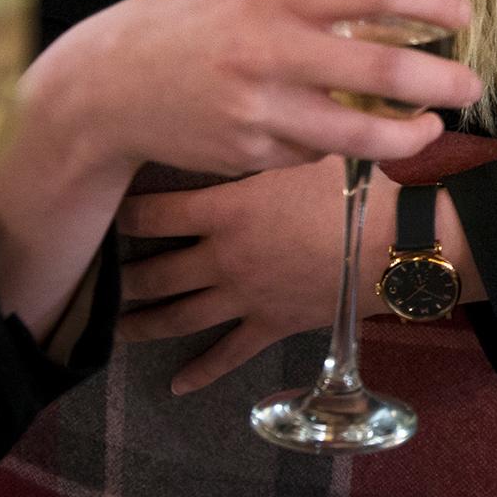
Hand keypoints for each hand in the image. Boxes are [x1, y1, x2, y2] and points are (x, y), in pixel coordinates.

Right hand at [32, 0, 479, 180]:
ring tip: (431, 129)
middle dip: (442, 83)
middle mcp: (270, 49)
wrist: (104, 86)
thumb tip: (399, 16)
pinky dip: (334, 145)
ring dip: (409, 136)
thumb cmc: (193, 26)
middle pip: (384, 70)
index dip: (433, 0)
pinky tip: (331, 132)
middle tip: (471, 85)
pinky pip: (315, 153)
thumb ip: (316, 4)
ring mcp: (259, 108)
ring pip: (360, 132)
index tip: (463, 14)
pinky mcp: (250, 153)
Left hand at [114, 160, 378, 394]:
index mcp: (226, 212)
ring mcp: (244, 297)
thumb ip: (274, 140)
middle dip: (123, 275)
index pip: (154, 213)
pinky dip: (200, 372)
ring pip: (179, 317)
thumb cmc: (357, 189)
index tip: (106, 210)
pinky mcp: (270, 325)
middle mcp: (223, 258)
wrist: (396, 243)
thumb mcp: (310, 152)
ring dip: (143, 323)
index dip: (125, 213)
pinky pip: (228, 354)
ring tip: (117, 327)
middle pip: (156, 272)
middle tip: (99, 277)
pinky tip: (177, 385)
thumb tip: (260, 112)